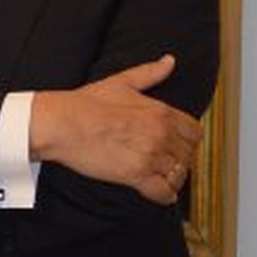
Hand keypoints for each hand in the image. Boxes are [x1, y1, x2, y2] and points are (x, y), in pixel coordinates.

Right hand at [30, 55, 201, 204]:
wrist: (62, 123)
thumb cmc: (86, 103)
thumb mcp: (122, 82)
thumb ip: (150, 73)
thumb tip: (169, 61)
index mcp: (161, 112)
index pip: (194, 133)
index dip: (186, 141)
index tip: (175, 145)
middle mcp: (161, 134)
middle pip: (187, 155)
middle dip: (178, 160)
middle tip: (164, 163)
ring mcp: (150, 156)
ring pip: (178, 175)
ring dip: (172, 179)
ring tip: (160, 178)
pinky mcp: (136, 175)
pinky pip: (164, 193)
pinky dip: (164, 196)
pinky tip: (158, 193)